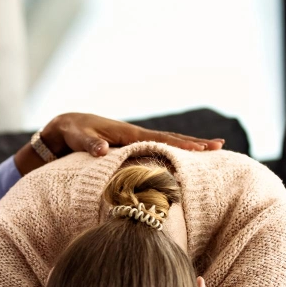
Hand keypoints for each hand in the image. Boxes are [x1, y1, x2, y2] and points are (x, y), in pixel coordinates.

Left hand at [44, 113, 225, 156]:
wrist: (66, 127)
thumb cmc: (72, 132)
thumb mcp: (79, 138)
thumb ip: (90, 144)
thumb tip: (102, 151)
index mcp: (127, 134)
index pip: (159, 139)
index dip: (179, 145)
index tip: (199, 149)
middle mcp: (135, 135)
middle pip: (170, 139)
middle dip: (194, 143)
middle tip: (219, 147)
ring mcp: (134, 141)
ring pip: (166, 143)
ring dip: (188, 147)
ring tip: (212, 149)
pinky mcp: (130, 147)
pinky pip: (156, 149)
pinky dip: (172, 152)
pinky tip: (184, 159)